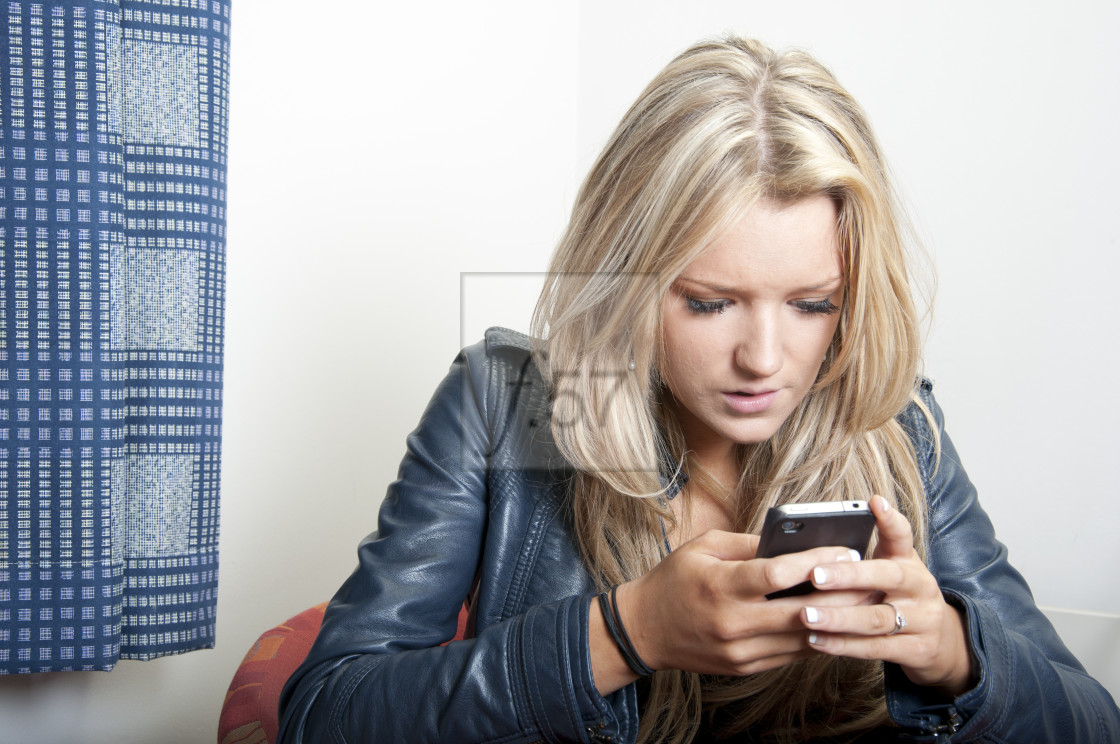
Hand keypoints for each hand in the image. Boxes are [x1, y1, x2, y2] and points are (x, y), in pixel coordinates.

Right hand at [590, 529, 874, 693]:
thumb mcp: (703, 547)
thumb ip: (748, 544)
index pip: (777, 574)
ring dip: (837, 621)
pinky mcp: (745, 667)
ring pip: (801, 638)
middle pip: (800, 610)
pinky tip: (836, 622)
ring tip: (865, 602)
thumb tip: (793, 540)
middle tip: (873, 578)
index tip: (847, 548)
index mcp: (720, 585)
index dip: (816, 560)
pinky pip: (790, 654)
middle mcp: (732, 621)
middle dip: (842, 595)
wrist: (644, 630)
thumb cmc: (673, 580)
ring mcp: (740, 650)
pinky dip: (815, 637)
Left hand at [798, 495, 974, 694]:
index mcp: (909, 562)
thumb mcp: (891, 571)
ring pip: (877, 618)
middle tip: (814, 575)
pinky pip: (876, 648)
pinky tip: (815, 640)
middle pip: (885, 577)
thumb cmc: (900, 599)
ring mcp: (923, 620)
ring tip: (805, 615)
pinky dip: (843, 645)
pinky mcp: (918, 650)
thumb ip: (863, 557)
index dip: (890, 519)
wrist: (943, 643)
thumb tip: (815, 541)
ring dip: (838, 618)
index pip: (903, 536)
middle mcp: (920, 587)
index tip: (874, 502)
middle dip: (848, 576)